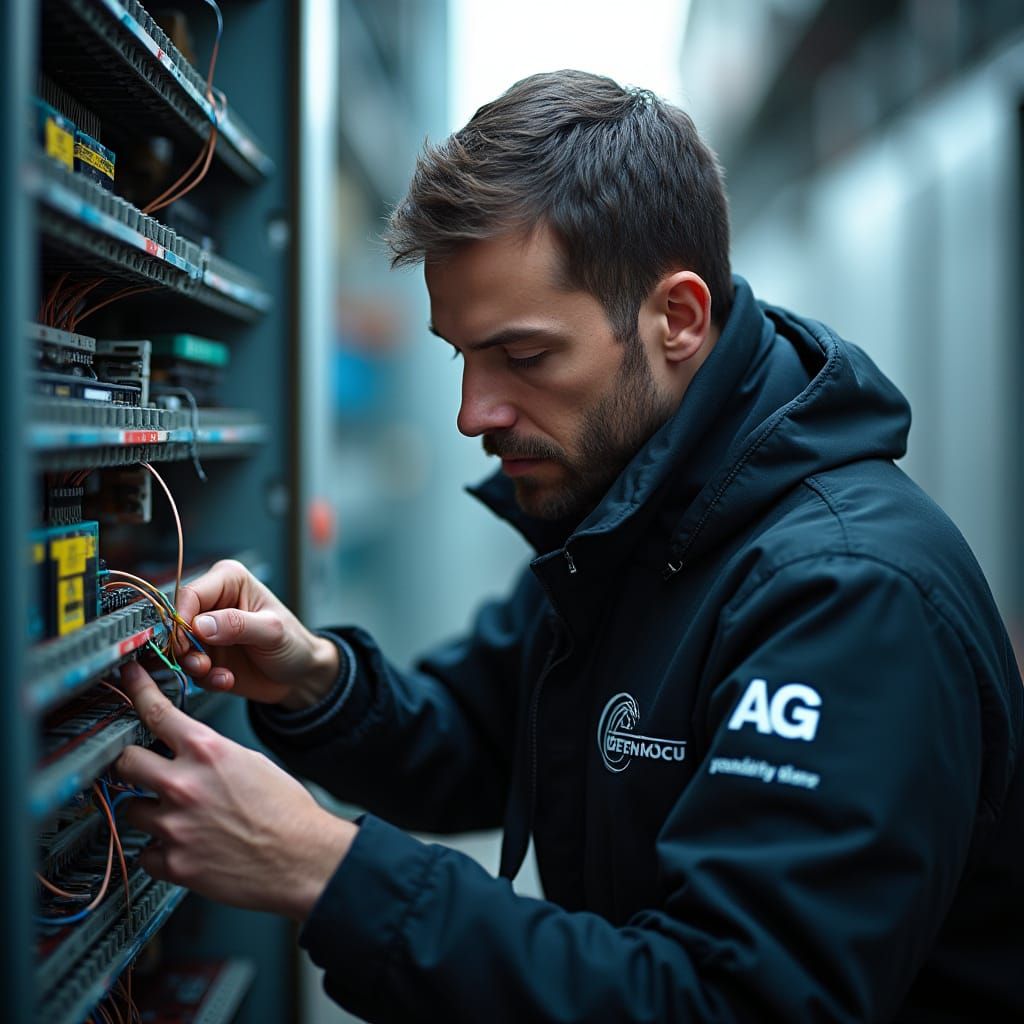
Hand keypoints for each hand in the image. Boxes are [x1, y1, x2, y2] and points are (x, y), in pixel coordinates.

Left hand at [116, 661, 356, 919]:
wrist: (303, 858)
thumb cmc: (286, 811)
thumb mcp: (252, 762)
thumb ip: (212, 754)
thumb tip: (187, 752)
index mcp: (208, 751)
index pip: (157, 712)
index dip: (136, 692)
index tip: (127, 681)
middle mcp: (184, 784)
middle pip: (124, 762)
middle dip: (131, 765)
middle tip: (144, 771)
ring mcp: (174, 826)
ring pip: (132, 810)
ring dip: (151, 812)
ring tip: (182, 819)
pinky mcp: (173, 863)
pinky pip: (146, 852)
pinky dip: (162, 851)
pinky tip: (188, 848)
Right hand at [174, 558, 338, 707]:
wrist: (301, 675)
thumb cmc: (293, 642)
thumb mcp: (271, 631)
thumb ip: (237, 625)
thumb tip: (200, 625)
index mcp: (229, 581)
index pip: (190, 594)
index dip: (182, 619)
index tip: (185, 643)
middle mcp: (213, 602)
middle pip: (177, 621)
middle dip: (185, 647)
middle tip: (202, 664)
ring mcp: (207, 631)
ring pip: (178, 648)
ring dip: (194, 666)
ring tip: (216, 673)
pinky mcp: (205, 656)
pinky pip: (190, 669)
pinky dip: (205, 679)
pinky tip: (226, 680)